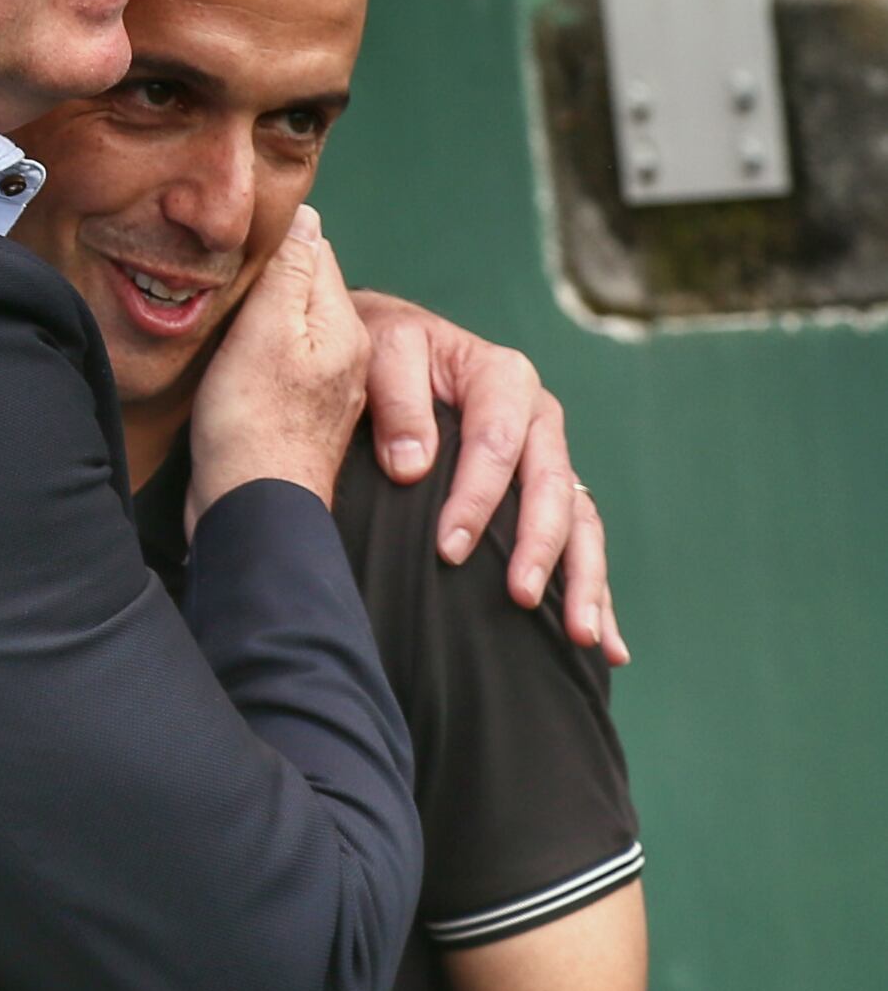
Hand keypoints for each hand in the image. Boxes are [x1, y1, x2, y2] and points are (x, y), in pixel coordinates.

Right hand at [190, 207, 370, 523]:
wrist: (252, 513)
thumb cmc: (253, 424)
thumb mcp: (265, 331)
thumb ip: (287, 273)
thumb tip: (305, 217)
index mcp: (343, 326)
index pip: (314, 251)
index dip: (271, 243)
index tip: (232, 251)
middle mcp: (344, 354)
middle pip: (302, 289)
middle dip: (264, 283)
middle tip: (219, 287)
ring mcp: (323, 388)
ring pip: (288, 328)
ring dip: (256, 322)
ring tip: (222, 327)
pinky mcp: (297, 416)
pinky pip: (277, 365)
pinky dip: (253, 358)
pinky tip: (230, 368)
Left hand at [350, 292, 624, 664]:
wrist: (387, 345)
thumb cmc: (382, 350)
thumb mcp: (383, 351)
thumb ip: (397, 399)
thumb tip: (412, 467)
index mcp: (502, 378)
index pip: (497, 444)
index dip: (477, 499)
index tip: (449, 549)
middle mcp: (536, 418)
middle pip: (552, 487)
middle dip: (540, 546)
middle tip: (522, 597)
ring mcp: (546, 457)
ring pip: (579, 520)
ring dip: (586, 580)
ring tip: (584, 637)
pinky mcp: (545, 490)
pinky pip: (579, 539)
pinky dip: (593, 589)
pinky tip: (608, 645)